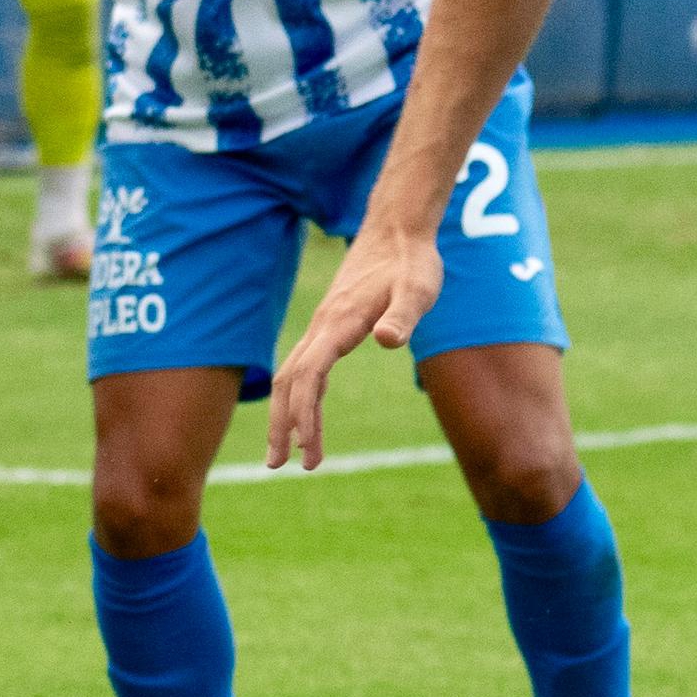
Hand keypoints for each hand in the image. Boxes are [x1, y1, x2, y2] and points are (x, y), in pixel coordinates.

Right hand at [262, 219, 446, 468]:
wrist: (398, 229)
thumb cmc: (412, 262)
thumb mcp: (418, 289)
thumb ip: (403, 316)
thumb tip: (388, 341)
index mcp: (339, 324)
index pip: (311, 376)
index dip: (305, 415)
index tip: (306, 450)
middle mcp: (323, 327)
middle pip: (290, 382)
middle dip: (282, 425)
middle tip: (277, 466)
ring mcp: (323, 327)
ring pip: (293, 376)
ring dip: (287, 416)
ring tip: (288, 455)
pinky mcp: (331, 326)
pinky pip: (306, 368)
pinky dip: (302, 397)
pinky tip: (309, 418)